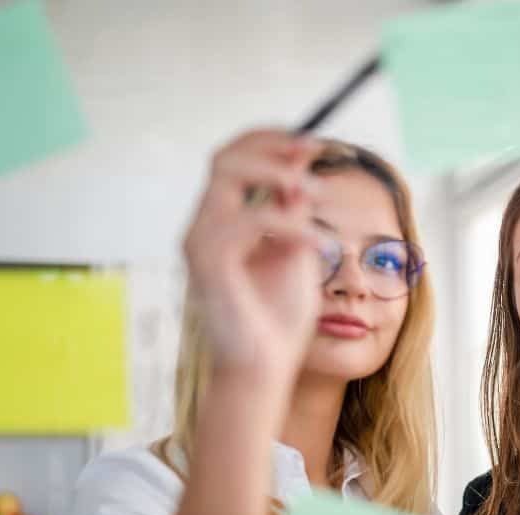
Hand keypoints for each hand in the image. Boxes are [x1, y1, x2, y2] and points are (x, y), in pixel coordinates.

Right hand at [183, 130, 326, 382]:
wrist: (264, 368)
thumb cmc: (278, 319)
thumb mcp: (296, 253)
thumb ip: (295, 214)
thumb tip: (301, 173)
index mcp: (223, 222)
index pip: (234, 160)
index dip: (271, 142)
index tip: (313, 145)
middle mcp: (204, 227)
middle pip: (224, 157)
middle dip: (271, 146)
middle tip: (313, 155)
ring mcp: (201, 243)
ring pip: (227, 176)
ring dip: (280, 177)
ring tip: (319, 197)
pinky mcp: (208, 263)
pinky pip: (248, 221)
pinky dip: (290, 225)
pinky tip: (318, 246)